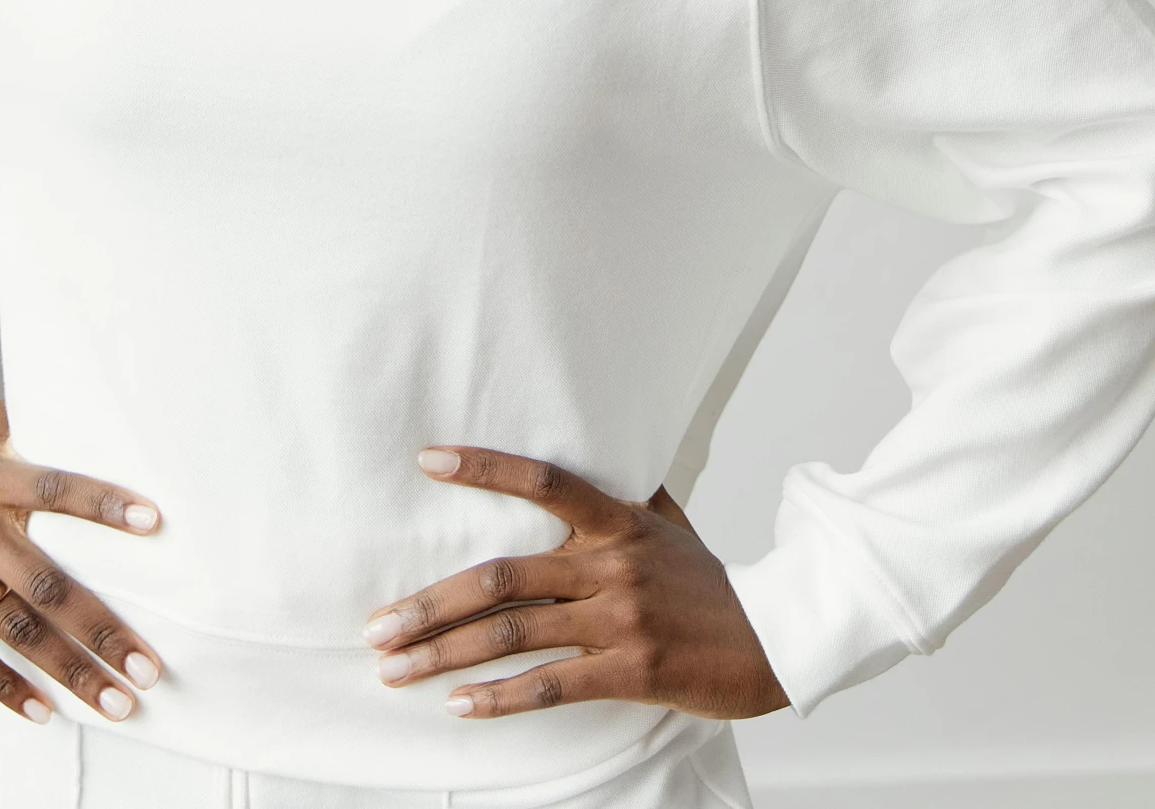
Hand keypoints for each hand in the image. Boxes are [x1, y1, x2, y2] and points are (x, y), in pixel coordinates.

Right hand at [0, 400, 161, 724]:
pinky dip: (4, 684)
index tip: (154, 523)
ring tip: (113, 701)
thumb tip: (86, 415)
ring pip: (13, 628)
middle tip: (149, 668)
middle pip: (46, 583)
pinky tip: (42, 710)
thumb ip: (28, 426)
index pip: (56, 490)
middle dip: (101, 629)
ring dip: (67, 669)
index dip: (104, 505)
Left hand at [363, 446, 787, 722]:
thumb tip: (608, 451)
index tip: (428, 460)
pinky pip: (551, 686)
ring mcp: (619, 621)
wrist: (777, 640)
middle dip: (430, 603)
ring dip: (445, 654)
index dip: (485, 467)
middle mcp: (611, 566)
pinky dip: (499, 698)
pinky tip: (459, 704)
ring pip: (514, 635)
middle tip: (377, 623)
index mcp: (617, 522)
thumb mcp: (671, 525)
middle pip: (502, 577)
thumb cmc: (713, 582)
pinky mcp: (630, 672)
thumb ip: (630, 494)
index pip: (544, 479)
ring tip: (395, 668)